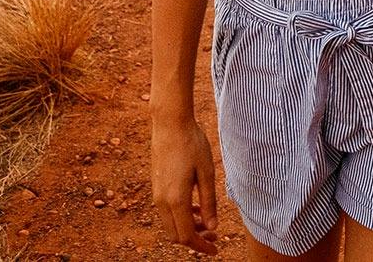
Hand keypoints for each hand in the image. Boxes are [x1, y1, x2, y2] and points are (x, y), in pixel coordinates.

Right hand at [151, 118, 219, 253]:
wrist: (169, 123)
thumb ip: (209, 202)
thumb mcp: (206, 173)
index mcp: (176, 200)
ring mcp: (156, 194)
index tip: (216, 249)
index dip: (201, 246)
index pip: (187, 236)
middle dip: (195, 240)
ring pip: (170, 225)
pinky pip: (167, 212)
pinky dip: (181, 217)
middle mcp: (162, 201)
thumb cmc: (191, 144)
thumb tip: (212, 227)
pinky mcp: (156, 187)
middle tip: (214, 235)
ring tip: (207, 221)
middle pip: (176, 235)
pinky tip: (195, 207)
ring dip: (188, 228)